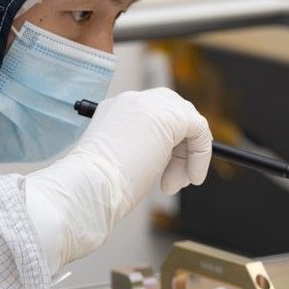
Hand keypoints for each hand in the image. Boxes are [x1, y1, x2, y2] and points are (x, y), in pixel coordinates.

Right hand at [75, 88, 212, 217]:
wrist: (87, 188)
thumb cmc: (97, 187)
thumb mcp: (120, 160)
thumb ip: (143, 149)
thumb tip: (169, 155)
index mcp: (115, 110)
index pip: (153, 116)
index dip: (166, 145)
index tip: (167, 173)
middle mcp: (132, 101)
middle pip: (174, 113)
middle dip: (181, 147)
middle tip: (178, 179)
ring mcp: (151, 104)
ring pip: (188, 123)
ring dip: (189, 156)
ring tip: (175, 185)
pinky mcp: (171, 115)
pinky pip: (199, 129)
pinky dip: (201, 155)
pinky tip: (193, 177)